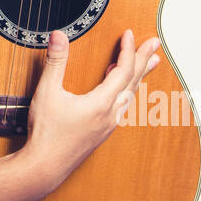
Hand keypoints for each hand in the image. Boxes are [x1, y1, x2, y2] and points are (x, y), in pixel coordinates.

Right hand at [22, 27, 159, 194]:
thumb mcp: (48, 92)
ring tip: (148, 63)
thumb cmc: (46, 133)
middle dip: (144, 60)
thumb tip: (59, 36)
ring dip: (139, 76)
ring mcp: (108, 125)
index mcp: (102, 104)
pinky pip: (122, 105)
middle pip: (134, 82)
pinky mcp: (102, 131)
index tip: (130, 34)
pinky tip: (120, 88)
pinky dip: (126, 90)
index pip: (123, 70)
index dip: (129, 50)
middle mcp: (111, 115)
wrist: (45, 166)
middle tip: (155, 44)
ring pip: (130, 95)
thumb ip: (55, 62)